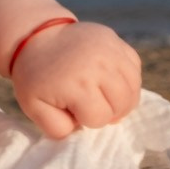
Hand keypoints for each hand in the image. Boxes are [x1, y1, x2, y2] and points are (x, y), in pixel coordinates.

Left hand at [7, 21, 139, 137]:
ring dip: (120, 99)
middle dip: (106, 112)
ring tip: (102, 96)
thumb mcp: (34, 107)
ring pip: (133, 90)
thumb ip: (56, 127)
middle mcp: (100, 66)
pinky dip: (125, 81)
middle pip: (122, 105)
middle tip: (89, 104)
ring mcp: (111, 51)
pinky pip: (135, 71)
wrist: (36, 38)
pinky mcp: (117, 42)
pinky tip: (107, 81)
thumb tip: (81, 130)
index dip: (86, 119)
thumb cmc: (36, 77)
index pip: (100, 118)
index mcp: (78, 84)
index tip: (72, 109)